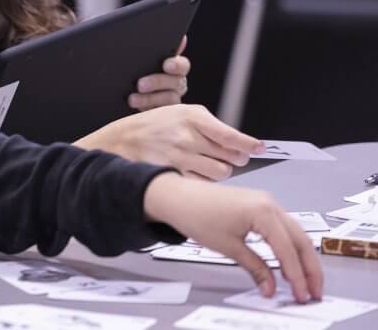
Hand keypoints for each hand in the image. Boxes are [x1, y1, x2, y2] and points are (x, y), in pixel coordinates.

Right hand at [75, 103, 263, 180]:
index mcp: (193, 117)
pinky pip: (204, 183)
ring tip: (210, 164)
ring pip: (221, 173)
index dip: (249, 144)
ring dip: (220, 171)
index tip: (258, 148)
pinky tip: (196, 172)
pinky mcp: (176, 174)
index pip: (231, 135)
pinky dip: (205, 180)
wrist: (123, 140)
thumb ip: (209, 125)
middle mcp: (188, 137)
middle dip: (235, 158)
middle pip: (231, 157)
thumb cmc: (152, 125)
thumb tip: (238, 141)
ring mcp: (181, 157)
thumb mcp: (181, 113)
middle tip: (229, 156)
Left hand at [129, 35, 190, 110]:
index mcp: (172, 68)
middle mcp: (174, 84)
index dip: (177, 65)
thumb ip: (154, 49)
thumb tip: (181, 38)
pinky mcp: (160, 114)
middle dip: (158, 82)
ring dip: (150, 99)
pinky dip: (147, 110)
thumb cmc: (127, 73)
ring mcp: (169, 101)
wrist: (110, 91)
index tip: (166, 65)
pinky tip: (135, 109)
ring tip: (132, 99)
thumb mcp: (137, 59)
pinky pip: (160, 114)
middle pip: (177, 83)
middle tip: (140, 84)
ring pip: (170, 100)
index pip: (182, 65)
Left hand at [144, 172, 322, 301]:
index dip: (298, 276)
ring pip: (295, 233)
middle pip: (301, 240)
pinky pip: (282, 226)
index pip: (288, 250)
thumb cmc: (197, 216)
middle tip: (314, 292)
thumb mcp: (228, 247)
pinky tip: (289, 261)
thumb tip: (271, 288)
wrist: (176, 196)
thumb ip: (255, 268)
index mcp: (263, 212)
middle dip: (310, 268)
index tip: (302, 295)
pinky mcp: (259, 204)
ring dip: (302, 257)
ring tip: (305, 281)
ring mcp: (266, 202)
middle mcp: (270, 203)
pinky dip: (290, 245)